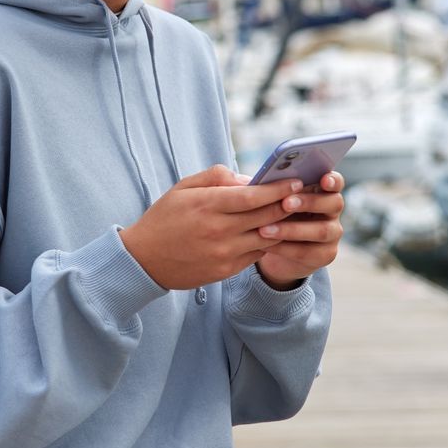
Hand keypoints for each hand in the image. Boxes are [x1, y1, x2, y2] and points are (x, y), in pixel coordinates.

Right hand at [120, 164, 305, 289]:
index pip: (253, 196)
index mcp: (208, 206)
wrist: (144, 260)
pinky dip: (267, 242)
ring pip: (267, 237)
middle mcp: (219, 231)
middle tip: (303, 195)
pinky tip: (272, 232)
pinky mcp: (225, 271)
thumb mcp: (182, 188)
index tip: (295, 180)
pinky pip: (256, 255)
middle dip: (288, 204)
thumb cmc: (164, 218)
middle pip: (267, 216)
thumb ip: (215, 177)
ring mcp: (223, 254)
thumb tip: (247, 178)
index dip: (278, 188)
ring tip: (293, 214)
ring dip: (282, 226)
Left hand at [253, 170, 344, 290]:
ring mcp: (333, 234)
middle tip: (285, 203)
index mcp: (323, 190)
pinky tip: (265, 245)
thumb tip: (250, 182)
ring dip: (292, 229)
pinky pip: (307, 251)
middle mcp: (333, 211)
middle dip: (309, 202)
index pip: (335, 182)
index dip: (332, 180)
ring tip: (265, 229)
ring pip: (321, 230)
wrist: (278, 250)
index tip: (323, 179)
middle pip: (334, 203)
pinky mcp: (325, 255)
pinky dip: (285, 248)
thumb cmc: (275, 214)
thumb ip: (272, 189)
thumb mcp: (274, 199)